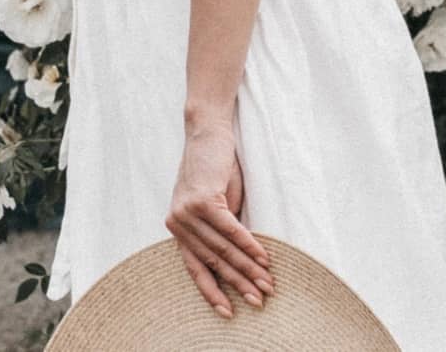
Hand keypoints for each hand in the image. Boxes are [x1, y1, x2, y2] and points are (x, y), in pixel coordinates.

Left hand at [165, 114, 273, 317]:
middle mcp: (178, 224)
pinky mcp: (204, 199)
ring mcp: (188, 212)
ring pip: (223, 248)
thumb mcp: (216, 203)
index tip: (229, 312)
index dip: (213, 292)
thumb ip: (222, 229)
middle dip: (240, 283)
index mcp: (178, 228)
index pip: (195, 268)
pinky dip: (248, 244)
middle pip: (214, 261)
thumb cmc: (214, 168)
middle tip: (260, 299)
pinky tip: (262, 257)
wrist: (206, 133)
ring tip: (267, 282)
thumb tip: (241, 257)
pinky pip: (230, 228)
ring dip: (249, 267)